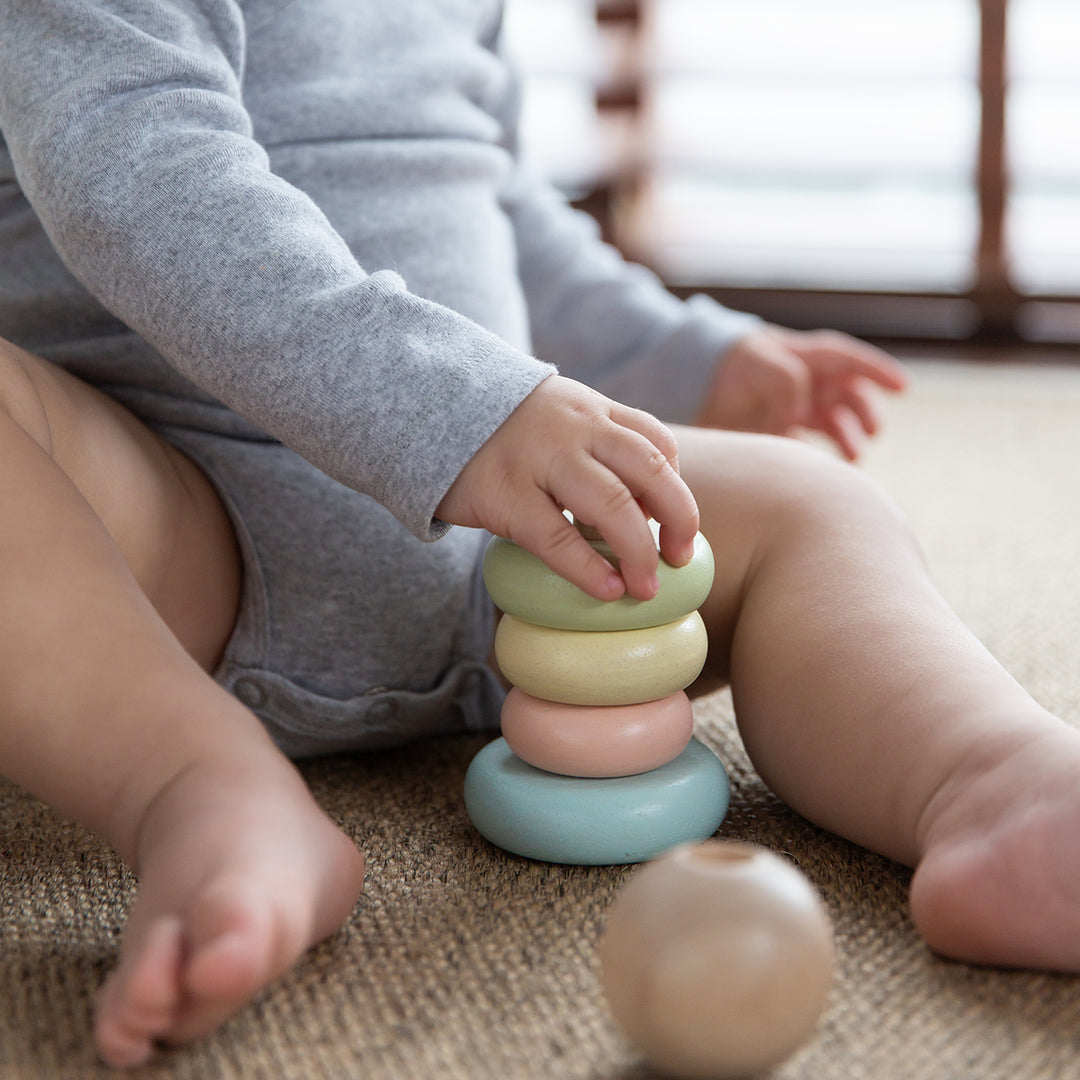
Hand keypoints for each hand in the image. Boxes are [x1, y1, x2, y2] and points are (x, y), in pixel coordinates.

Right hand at [436, 375, 698, 601]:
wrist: (426, 405)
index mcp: (591, 410)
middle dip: (679, 519)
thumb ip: (592, 446)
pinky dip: (588, 568)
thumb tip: (636, 510)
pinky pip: (558, 537)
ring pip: (613, 505)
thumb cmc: (499, 428)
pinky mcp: (505, 494)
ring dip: (639, 550)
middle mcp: (576, 428)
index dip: (675, 486)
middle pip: (651, 471)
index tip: (675, 524)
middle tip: (680, 559)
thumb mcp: (554, 416)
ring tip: (645, 587)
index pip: (656, 441)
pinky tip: (605, 589)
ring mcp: (541, 459)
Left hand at [695, 326, 907, 460]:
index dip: (877, 372)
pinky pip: (806, 447)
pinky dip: (818, 458)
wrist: (687, 382)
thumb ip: (786, 381)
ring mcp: (792, 409)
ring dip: (848, 438)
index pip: (848, 361)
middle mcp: (805, 384)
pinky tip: (824, 470)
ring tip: (854, 457)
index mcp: (803, 357)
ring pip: (833, 424)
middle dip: (865, 412)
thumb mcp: (757, 361)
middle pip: (848, 397)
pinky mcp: (775, 434)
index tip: (903, 388)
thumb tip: (797, 417)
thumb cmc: (726, 362)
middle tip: (871, 431)